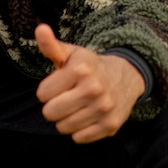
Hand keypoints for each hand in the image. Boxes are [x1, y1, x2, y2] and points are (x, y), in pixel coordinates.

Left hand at [34, 25, 143, 142]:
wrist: (126, 76)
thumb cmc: (89, 67)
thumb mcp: (71, 54)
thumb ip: (51, 46)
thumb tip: (40, 28)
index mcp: (80, 70)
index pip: (42, 95)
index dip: (48, 91)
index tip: (60, 85)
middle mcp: (94, 89)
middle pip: (50, 113)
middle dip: (54, 107)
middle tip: (67, 97)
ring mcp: (104, 108)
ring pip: (63, 128)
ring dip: (66, 119)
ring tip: (78, 106)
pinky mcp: (111, 125)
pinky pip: (79, 138)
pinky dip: (80, 130)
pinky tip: (88, 116)